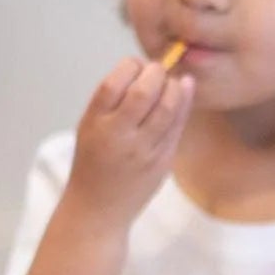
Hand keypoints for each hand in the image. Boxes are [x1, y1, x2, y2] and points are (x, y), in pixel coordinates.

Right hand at [66, 55, 192, 227]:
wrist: (98, 210)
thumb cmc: (92, 163)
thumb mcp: (89, 127)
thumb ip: (111, 101)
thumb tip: (143, 68)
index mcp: (95, 124)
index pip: (112, 83)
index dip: (129, 66)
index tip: (136, 64)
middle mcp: (118, 136)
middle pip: (143, 92)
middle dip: (155, 72)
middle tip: (158, 69)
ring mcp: (143, 150)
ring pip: (167, 107)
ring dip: (174, 86)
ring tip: (172, 80)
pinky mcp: (162, 161)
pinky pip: (177, 125)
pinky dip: (184, 102)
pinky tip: (186, 88)